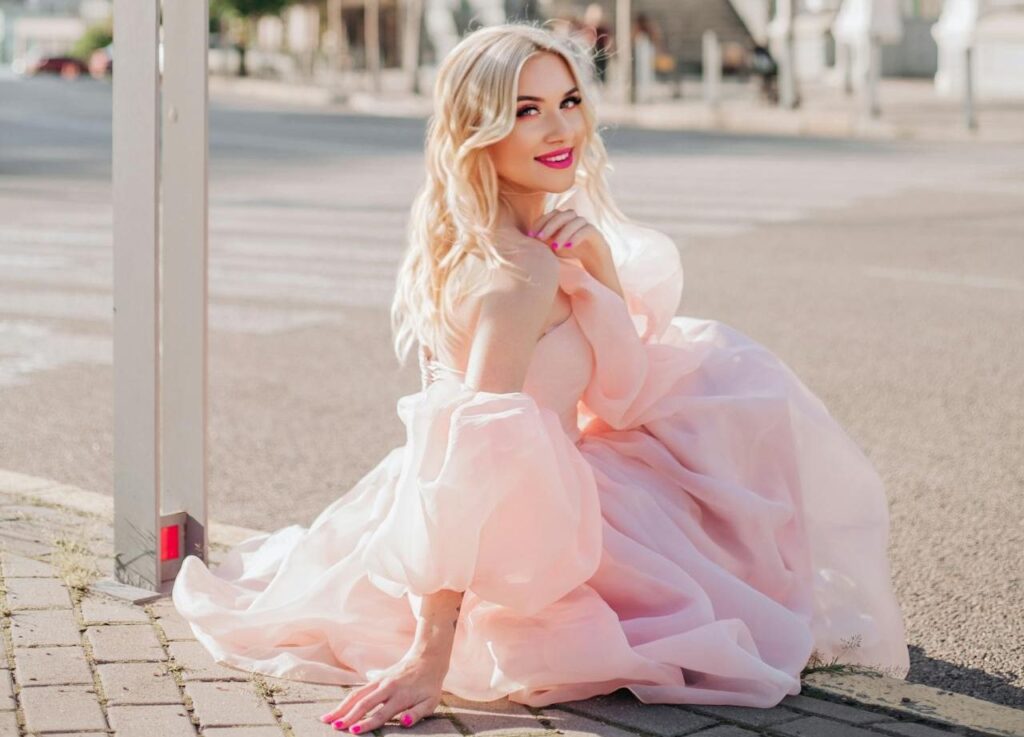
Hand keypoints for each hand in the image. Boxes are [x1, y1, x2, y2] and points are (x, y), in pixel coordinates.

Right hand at [319, 646, 447, 731]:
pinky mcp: (376, 677)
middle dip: (347, 716)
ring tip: (326, 718)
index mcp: (400, 696)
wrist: (427, 657)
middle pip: (363, 703)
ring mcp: (380, 681)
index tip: (352, 731)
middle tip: (333, 727)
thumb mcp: (431, 701)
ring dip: (341, 707)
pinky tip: (337, 709)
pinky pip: (358, 689)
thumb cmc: (430, 685)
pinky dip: (346, 699)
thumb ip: (418, 713)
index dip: (366, 723)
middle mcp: (387, 687)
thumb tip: (404, 722)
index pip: (380, 713)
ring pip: (356, 694)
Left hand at [527, 207, 610, 264]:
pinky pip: (587, 230)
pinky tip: (569, 247)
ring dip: (563, 233)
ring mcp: (587, 226)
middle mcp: (575, 220)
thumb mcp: (553, 248)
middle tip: (540, 238)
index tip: (531, 235)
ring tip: (555, 248)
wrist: (594, 268)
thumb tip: (525, 240)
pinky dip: (576, 237)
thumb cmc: (571, 256)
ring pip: (575, 221)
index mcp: (564, 221)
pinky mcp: (596, 235)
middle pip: (562, 214)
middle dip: (550, 225)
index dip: (540, 222)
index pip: (552, 214)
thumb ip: (543, 241)